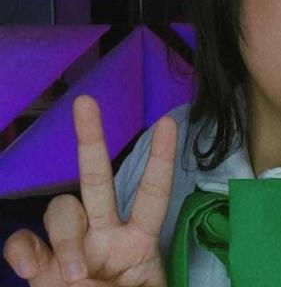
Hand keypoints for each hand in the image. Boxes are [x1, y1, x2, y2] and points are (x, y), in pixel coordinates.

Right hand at [3, 95, 177, 285]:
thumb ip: (143, 281)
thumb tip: (116, 280)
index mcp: (138, 241)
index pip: (152, 193)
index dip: (160, 159)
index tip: (166, 123)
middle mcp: (103, 235)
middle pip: (97, 179)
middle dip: (91, 139)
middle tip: (85, 102)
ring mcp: (70, 248)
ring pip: (61, 210)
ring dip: (63, 237)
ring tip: (72, 276)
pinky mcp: (39, 269)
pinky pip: (23, 243)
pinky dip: (24, 251)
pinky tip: (34, 269)